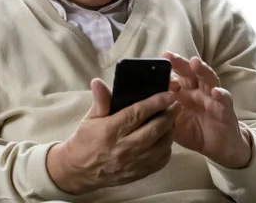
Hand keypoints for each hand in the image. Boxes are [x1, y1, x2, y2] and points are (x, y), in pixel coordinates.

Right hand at [46, 78, 176, 194]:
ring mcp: (132, 163)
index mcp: (110, 131)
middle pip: (154, 129)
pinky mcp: (138, 174)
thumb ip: (100, 101)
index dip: (156, 102)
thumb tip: (98, 82)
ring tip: (172, 120)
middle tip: (176, 104)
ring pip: (161, 146)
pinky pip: (160, 161)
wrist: (79, 171)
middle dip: (169, 115)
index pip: (138, 113)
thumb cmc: (85, 140)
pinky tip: (165, 138)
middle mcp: (123, 148)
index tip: (169, 94)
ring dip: (170, 131)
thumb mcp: (89, 118)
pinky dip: (166, 148)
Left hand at [162, 52, 251, 168]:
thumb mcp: (173, 124)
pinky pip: (224, 101)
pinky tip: (215, 91)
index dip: (167, 71)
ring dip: (202, 70)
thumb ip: (162, 114)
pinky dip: (220, 95)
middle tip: (169, 56)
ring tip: (195, 62)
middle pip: (190, 73)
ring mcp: (213, 98)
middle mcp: (199, 91)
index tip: (156, 63)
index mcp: (185, 92)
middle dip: (180, 63)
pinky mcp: (225, 110)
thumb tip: (143, 107)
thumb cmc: (195, 132)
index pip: (175, 76)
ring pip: (208, 80)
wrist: (218, 148)